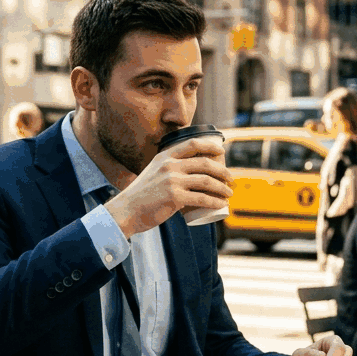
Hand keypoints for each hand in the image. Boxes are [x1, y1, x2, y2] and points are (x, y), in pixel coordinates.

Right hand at [104, 138, 231, 237]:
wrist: (126, 211)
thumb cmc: (141, 196)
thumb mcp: (152, 173)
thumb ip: (166, 170)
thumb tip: (185, 174)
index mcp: (165, 156)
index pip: (192, 144)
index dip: (210, 146)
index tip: (222, 152)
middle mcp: (169, 165)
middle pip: (205, 164)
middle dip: (223, 171)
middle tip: (230, 179)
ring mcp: (172, 180)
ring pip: (206, 181)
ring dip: (222, 187)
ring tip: (229, 194)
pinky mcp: (175, 197)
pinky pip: (202, 198)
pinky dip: (215, 201)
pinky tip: (221, 204)